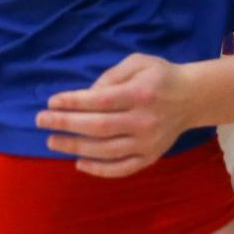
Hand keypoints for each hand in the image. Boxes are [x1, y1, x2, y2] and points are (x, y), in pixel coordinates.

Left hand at [37, 52, 195, 176]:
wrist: (193, 97)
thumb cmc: (160, 76)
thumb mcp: (138, 62)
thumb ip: (111, 76)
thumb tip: (86, 96)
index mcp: (141, 94)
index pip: (101, 101)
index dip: (73, 102)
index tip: (51, 102)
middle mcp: (145, 120)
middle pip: (98, 127)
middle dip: (66, 124)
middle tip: (41, 121)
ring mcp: (148, 143)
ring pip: (106, 150)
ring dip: (75, 147)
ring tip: (52, 141)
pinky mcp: (151, 157)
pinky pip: (122, 168)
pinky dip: (99, 170)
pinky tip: (79, 163)